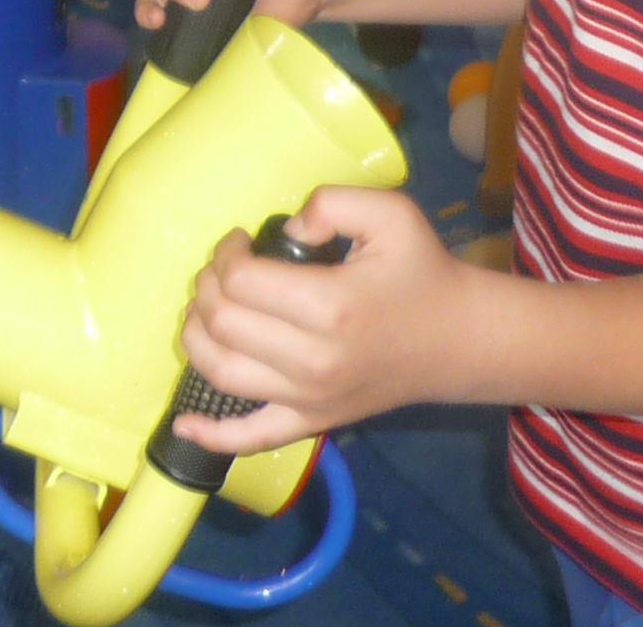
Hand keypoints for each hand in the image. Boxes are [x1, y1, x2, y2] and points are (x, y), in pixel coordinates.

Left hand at [172, 188, 470, 451]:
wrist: (459, 339)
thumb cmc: (421, 272)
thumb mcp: (390, 214)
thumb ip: (330, 203)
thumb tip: (284, 232)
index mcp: (330, 306)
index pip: (239, 281)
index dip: (225, 253)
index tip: (238, 241)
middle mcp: (314, 360)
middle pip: (222, 323)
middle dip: (207, 286)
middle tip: (224, 269)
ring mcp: (310, 398)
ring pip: (221, 374)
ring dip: (196, 336)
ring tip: (208, 310)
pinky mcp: (313, 422)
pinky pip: (252, 438)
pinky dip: (212, 435)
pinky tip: (184, 424)